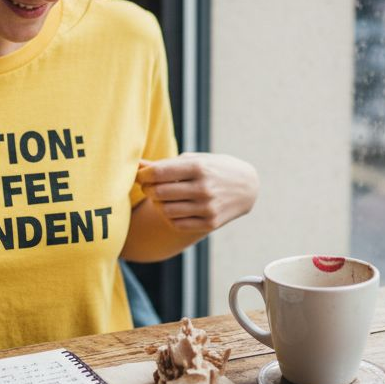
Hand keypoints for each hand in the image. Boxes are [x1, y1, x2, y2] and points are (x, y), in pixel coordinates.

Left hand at [136, 152, 257, 231]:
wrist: (247, 186)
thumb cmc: (214, 168)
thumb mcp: (194, 160)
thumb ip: (165, 164)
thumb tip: (137, 165)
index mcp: (199, 167)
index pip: (158, 173)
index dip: (143, 175)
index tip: (141, 175)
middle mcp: (203, 188)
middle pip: (158, 192)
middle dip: (147, 189)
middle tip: (148, 186)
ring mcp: (207, 208)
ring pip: (165, 210)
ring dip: (157, 203)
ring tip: (161, 197)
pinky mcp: (210, 223)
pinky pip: (177, 224)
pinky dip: (169, 216)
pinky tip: (173, 207)